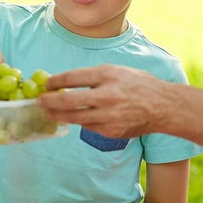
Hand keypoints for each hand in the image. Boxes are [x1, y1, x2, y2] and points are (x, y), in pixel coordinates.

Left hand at [39, 64, 166, 137]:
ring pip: (74, 118)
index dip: (55, 81)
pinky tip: (73, 118)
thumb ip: (93, 77)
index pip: (73, 78)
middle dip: (49, 102)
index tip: (46, 84)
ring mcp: (109, 116)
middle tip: (39, 101)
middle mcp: (107, 96)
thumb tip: (66, 82)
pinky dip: (80, 122)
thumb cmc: (138, 85)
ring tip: (48, 112)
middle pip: (68, 101)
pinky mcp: (111, 131)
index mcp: (108, 75)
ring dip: (58, 116)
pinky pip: (88, 127)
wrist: (163, 106)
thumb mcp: (117, 71)